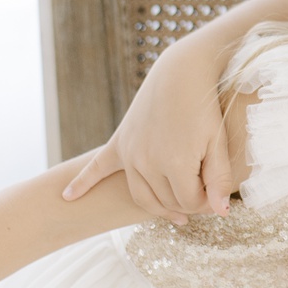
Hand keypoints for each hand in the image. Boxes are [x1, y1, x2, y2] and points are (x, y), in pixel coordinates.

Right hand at [61, 52, 237, 221]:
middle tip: (204, 198)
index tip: (216, 196)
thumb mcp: (219, 142)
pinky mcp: (120, 142)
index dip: (205, 203)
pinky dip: (81, 183)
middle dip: (186, 204)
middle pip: (166, 201)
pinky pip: (97, 167)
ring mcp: (130, 153)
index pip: (188, 202)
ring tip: (177, 215)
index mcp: (175, 164)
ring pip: (141, 196)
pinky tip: (67, 197)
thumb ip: (220, 179)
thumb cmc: (205, 107)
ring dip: (159, 207)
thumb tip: (220, 213)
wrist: (182, 72)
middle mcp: (147, 162)